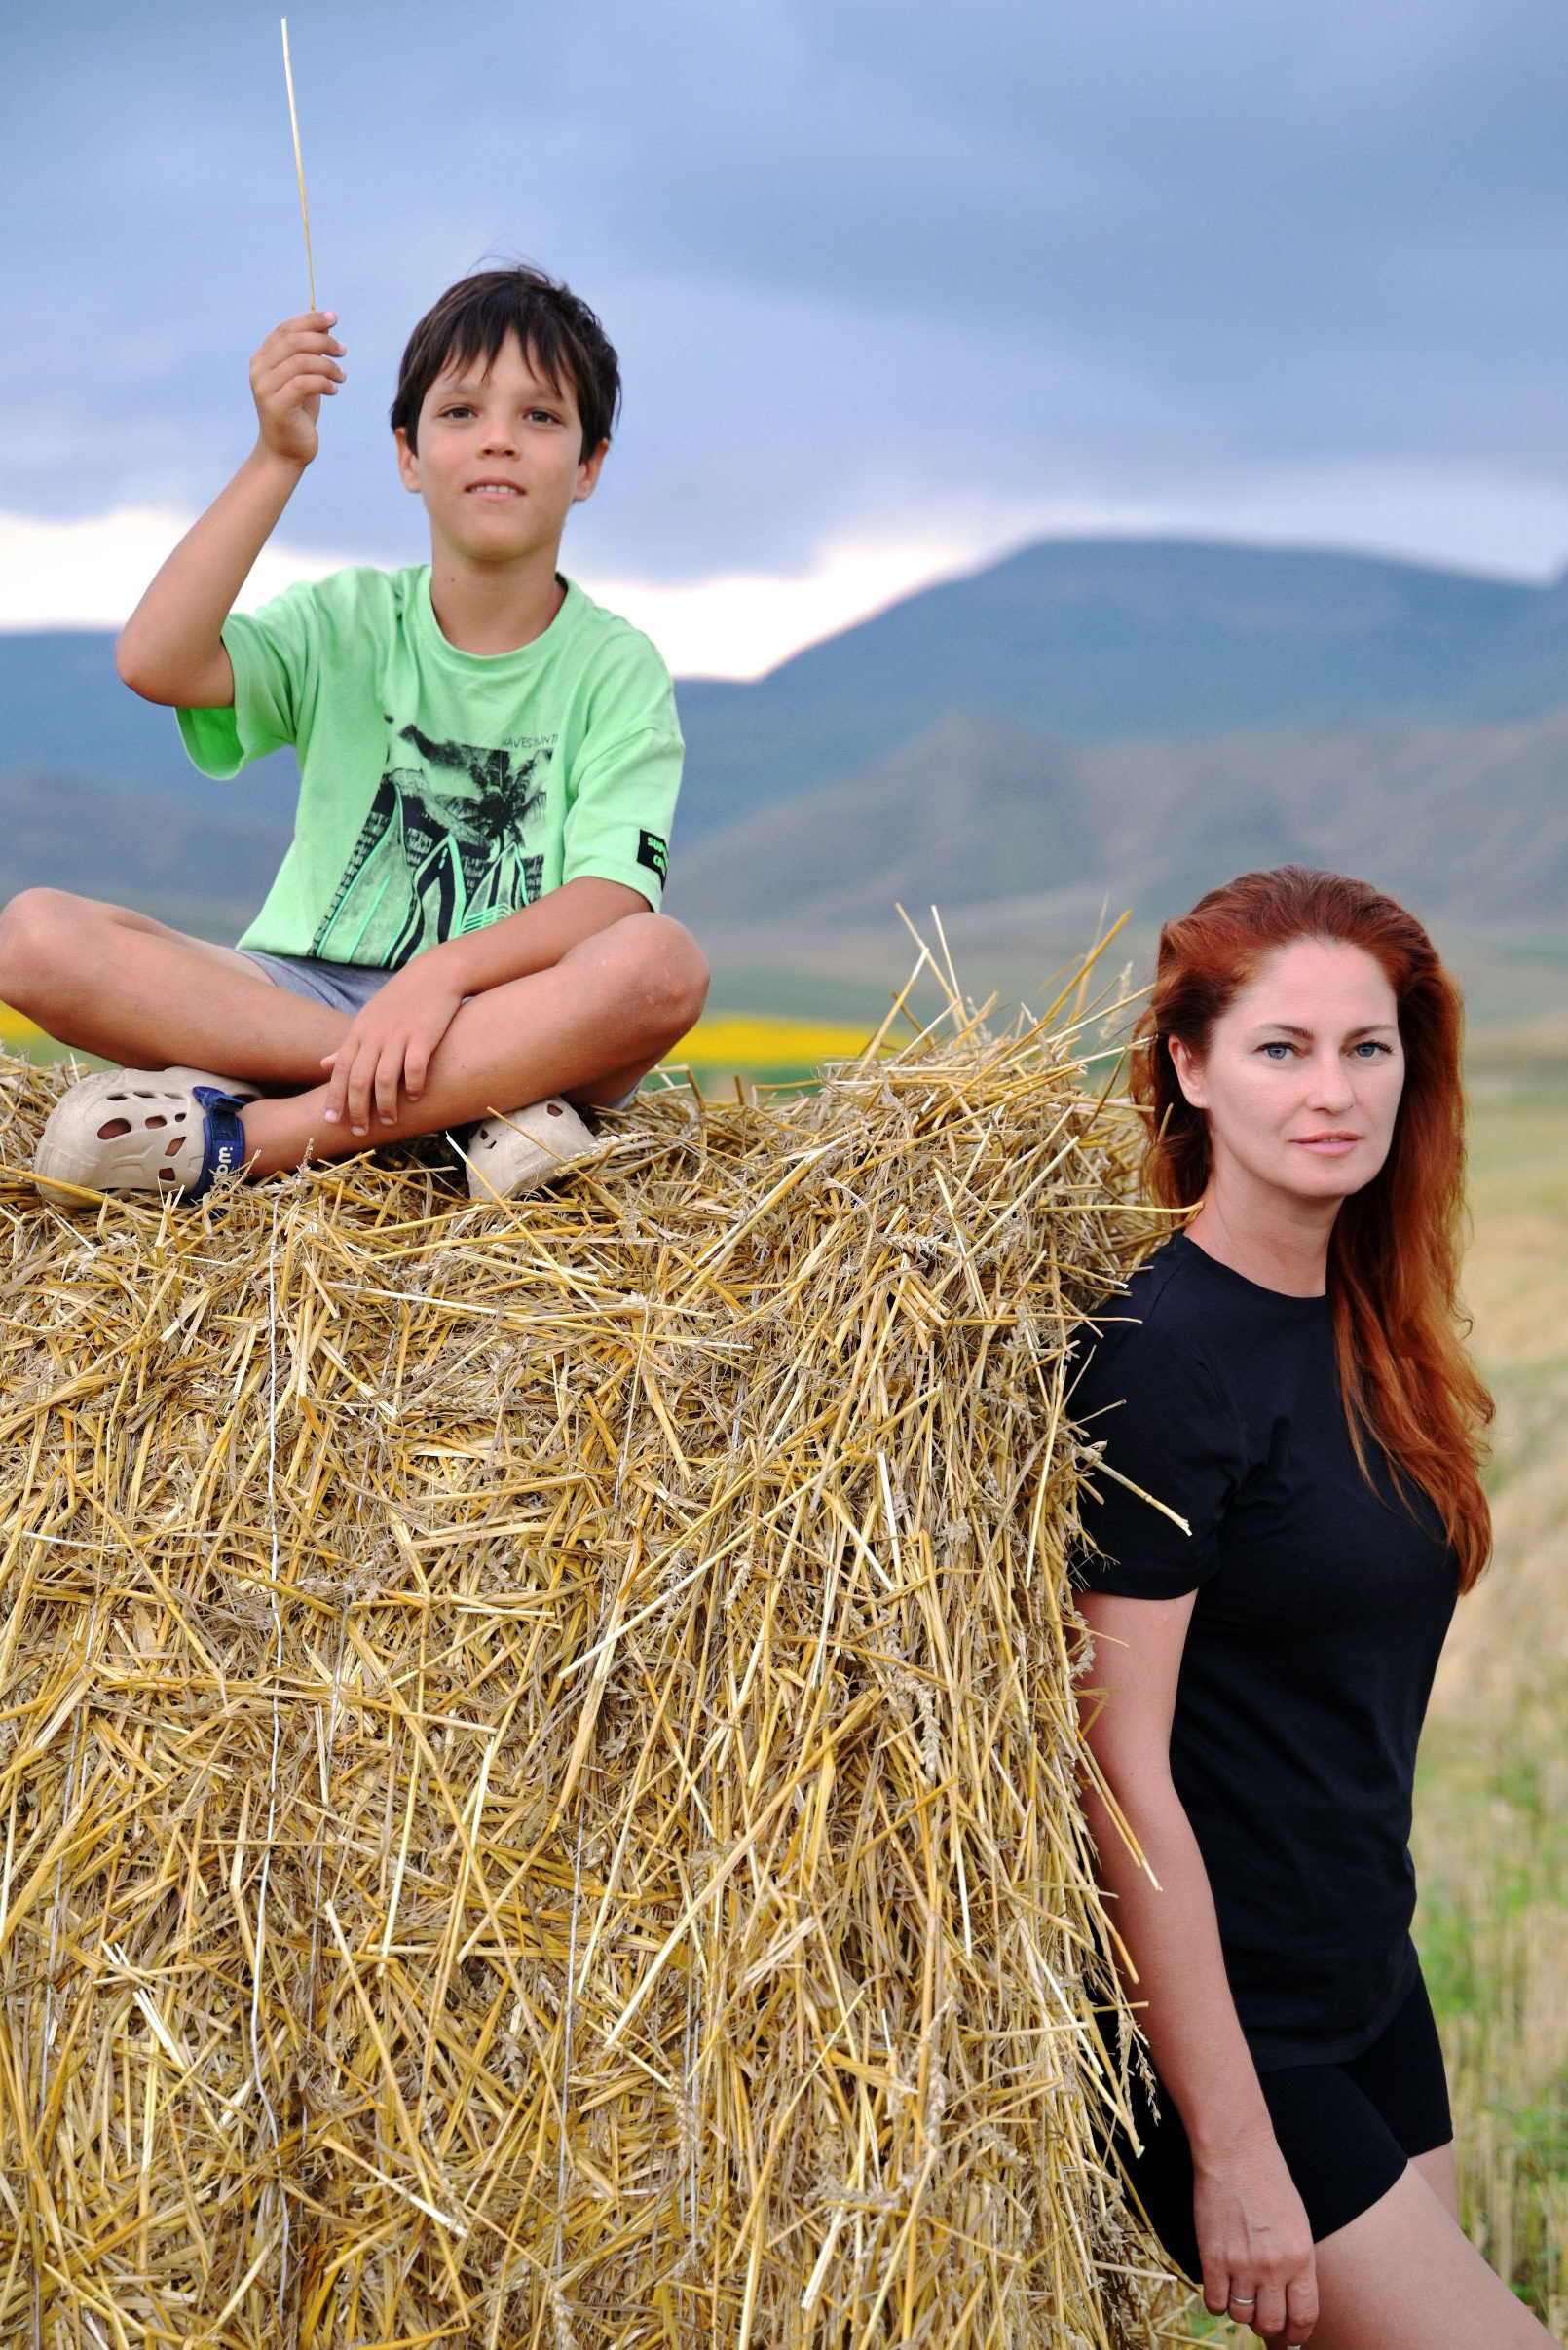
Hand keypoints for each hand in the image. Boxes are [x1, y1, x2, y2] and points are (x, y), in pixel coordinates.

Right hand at [250, 312, 344, 467]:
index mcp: (263, 357)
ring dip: (328, 365)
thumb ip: (310, 352)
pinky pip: (304, 383)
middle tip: (343, 351)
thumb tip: (326, 324)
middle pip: (294, 341)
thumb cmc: (298, 411)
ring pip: (301, 361)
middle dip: (324, 342)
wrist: (286, 451)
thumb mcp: (306, 376)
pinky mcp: (276, 406)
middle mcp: (259, 369)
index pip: (286, 329)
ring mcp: (264, 388)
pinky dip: (324, 382)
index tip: (334, 318)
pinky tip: (334, 390)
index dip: (311, 319)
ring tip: (341, 376)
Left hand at [319, 960, 464, 1136]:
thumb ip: (346, 1045)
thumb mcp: (367, 1019)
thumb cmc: (400, 1000)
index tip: (330, 1121)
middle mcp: (375, 1035)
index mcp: (359, 1032)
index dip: (334, 1097)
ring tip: (389, 1121)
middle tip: (359, 1131)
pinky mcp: (423, 1035)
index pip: (340, 1070)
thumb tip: (322, 1064)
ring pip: (384, 1079)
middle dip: (356, 1110)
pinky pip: (414, 1067)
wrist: (434, 975)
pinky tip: (415, 1098)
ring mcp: (399, 1035)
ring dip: (385, 1105)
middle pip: (358, 1079)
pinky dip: (413, 1086)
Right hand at [1192, 2123, 1316, 2343]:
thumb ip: (1296, 2265)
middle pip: (1271, 2323)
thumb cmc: (1269, 2182)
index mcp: (1301, 2259)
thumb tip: (1288, 2303)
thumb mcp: (1297, 2225)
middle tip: (1260, 2315)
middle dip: (1267, 2325)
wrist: (1236, 2151)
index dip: (1297, 2335)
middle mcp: (1274, 2267)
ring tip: (1238, 2291)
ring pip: (1241, 2316)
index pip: (1304, 2318)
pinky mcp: (1212, 2257)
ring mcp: (1242, 2264)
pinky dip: (1217, 2301)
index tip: (1291, 2338)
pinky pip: (1214, 2302)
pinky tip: (1220, 2285)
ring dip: (1240, 2310)